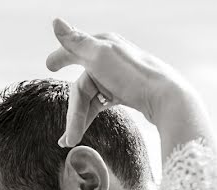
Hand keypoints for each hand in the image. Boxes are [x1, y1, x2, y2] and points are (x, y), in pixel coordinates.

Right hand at [46, 18, 211, 150]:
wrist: (168, 98)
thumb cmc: (133, 77)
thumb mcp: (100, 57)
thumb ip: (76, 42)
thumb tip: (55, 21)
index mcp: (104, 45)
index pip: (74, 51)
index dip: (60, 58)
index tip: (49, 66)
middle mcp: (111, 57)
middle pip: (83, 85)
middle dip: (73, 113)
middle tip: (67, 139)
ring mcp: (120, 76)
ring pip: (91, 97)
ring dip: (80, 118)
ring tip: (71, 141)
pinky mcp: (128, 91)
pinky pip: (103, 101)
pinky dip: (93, 114)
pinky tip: (88, 125)